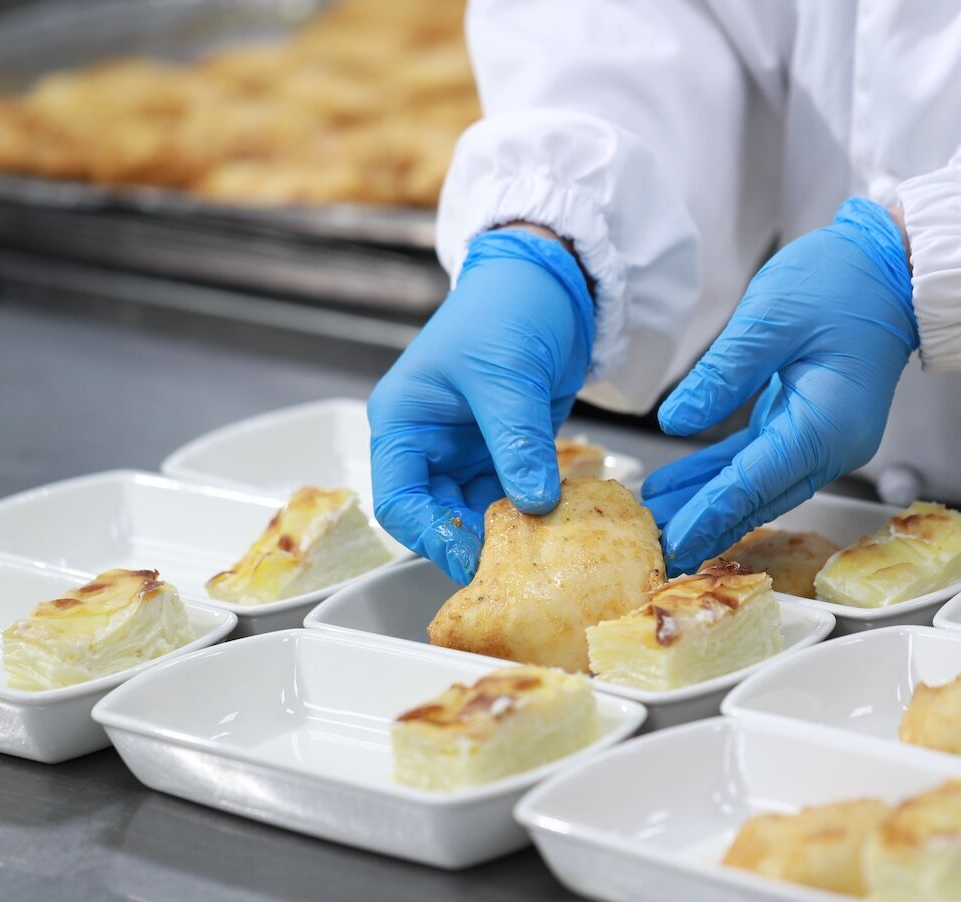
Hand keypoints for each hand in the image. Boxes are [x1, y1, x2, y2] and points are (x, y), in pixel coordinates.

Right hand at [369, 228, 593, 583]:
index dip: (432, 535)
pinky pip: (514, 496)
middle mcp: (429, 444)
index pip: (400, 499)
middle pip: (438, 516)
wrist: (551, 278)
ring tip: (544, 552)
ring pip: (479, 513)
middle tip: (517, 566)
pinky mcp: (507, 452)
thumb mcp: (507, 375)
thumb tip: (534, 503)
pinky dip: (534, 512)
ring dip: (510, 532)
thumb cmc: (507, 307)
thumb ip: (517, 442)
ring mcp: (468, 451)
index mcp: (404, 422)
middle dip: (474, 540)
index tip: (474, 555)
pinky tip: (560, 526)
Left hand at [642, 198, 917, 570]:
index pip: (755, 481)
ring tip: (657, 522)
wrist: (890, 267)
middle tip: (657, 553)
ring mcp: (823, 440)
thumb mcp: (770, 318)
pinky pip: (761, 462)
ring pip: (757, 485)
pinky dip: (723, 476)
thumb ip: (723, 374)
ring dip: (709, 504)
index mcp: (825, 424)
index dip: (710, 512)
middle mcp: (831, 445)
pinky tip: (683, 487)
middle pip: (758, 497)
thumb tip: (675, 423)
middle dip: (707, 525)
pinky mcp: (810, 426)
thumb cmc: (838, 281)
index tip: (673, 541)